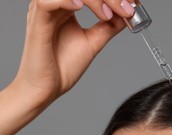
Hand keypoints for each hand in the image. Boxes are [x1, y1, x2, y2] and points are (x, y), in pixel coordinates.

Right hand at [13, 0, 134, 104]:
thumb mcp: (93, 42)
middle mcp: (56, 3)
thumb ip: (108, 26)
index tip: (134, 4)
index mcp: (67, 5)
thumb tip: (126, 14)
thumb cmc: (62, 67)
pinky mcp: (37, 21)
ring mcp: (45, 10)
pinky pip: (48, 1)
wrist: (46, 89)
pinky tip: (82, 7)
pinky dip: (67, 0)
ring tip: (108, 14)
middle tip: (127, 9)